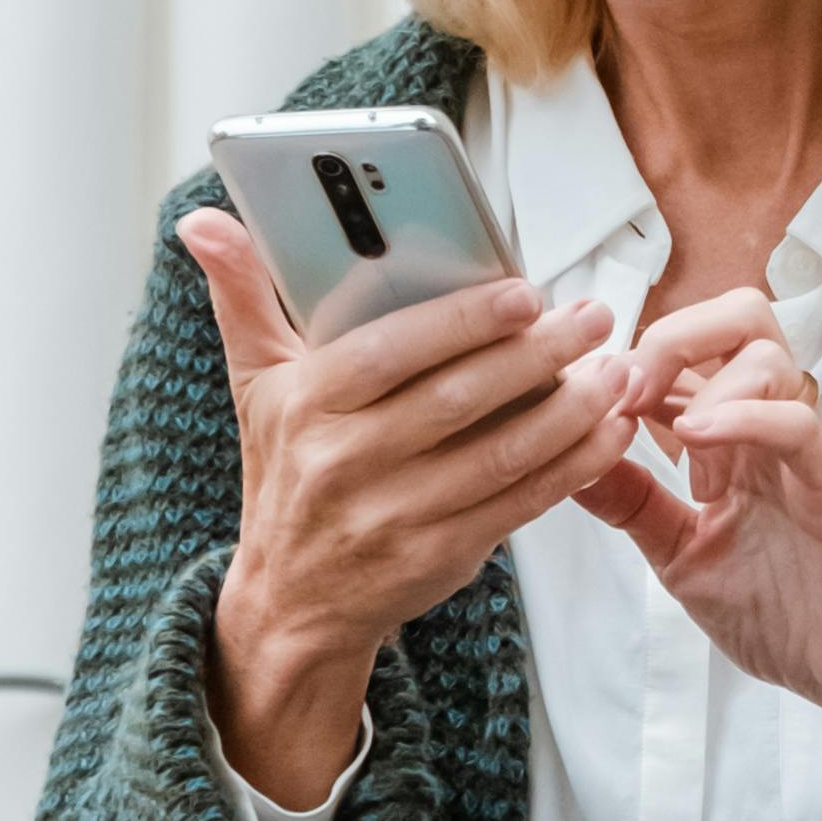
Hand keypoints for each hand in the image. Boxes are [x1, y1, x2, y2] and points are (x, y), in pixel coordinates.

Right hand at [182, 213, 638, 805]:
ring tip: (619, 369)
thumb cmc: (285, 471)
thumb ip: (242, 297)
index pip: (391, 353)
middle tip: (593, 316)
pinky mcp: (440, 557)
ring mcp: (395, 517)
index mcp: (306, 407)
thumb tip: (202, 221)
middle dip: (538, 355)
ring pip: (500, 455)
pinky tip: (611, 431)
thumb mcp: (256, 384)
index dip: (462, 322)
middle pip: (458, 400)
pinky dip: (573, 465)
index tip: (524, 292)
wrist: (292, 599)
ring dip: (572, 411)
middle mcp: (346, 464)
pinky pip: (520, 504)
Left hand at [572, 285, 821, 812]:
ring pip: (765, 349)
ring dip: (697, 367)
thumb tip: (568, 461)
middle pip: (738, 316)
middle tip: (624, 385)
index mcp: (732, 440)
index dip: (628, 359)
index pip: (688, 355)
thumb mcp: (681, 554)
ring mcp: (801, 451)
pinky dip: (741, 413)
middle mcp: (766, 430)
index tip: (581, 396)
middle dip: (672, 333)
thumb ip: (633, 504)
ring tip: (651, 417)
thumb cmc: (783, 614)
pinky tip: (694, 437)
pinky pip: (795, 419)